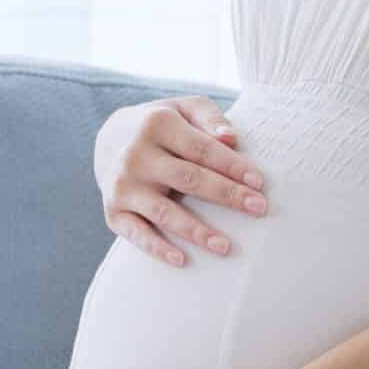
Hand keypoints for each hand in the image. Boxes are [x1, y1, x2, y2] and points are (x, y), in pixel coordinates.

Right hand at [94, 95, 269, 267]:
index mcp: (157, 124)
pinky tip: (182, 260)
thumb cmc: (160, 125)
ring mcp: (122, 185)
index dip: (232, 166)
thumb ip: (209, 119)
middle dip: (226, 195)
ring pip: (164, 212)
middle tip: (258, 208)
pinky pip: (137, 234)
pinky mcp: (113, 211)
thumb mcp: (183, 109)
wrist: (109, 139)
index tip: (258, 183)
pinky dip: (157, 248)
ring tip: (225, 246)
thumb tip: (232, 138)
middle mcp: (136, 155)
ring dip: (196, 231)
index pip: (202, 148)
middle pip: (188, 179)